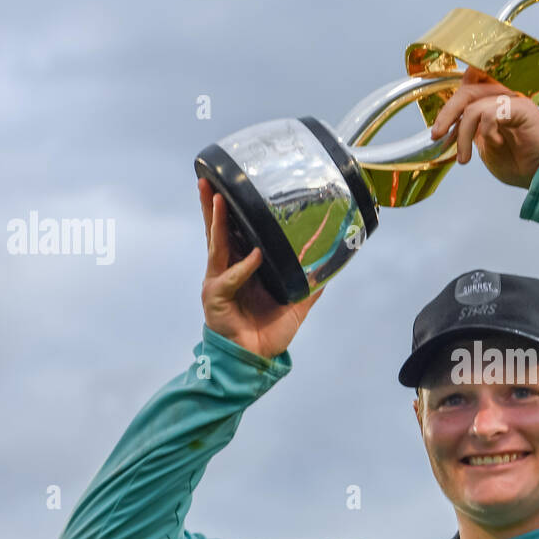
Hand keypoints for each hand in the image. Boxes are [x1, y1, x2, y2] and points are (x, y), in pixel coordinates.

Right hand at [198, 177, 324, 359]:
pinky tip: (255, 256)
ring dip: (218, 223)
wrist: (258, 360)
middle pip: (215, 231)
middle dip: (211, 206)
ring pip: (216, 247)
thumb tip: (331, 266)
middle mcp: (225, 270)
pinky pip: (230, 279)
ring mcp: (218, 283)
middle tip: (207, 179)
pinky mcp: (216, 299)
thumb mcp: (297, 303)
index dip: (227, 210)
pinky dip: (243, 267)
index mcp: (240, 267)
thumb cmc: (268, 332)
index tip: (225, 184)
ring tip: (219, 199)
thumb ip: (310, 283)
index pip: (231, 232)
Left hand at [429, 67, 538, 187]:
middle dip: (446, 114)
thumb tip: (447, 125)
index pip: (467, 85)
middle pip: (466, 90)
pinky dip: (487, 132)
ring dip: (463, 134)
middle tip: (437, 136)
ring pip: (474, 105)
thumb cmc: (517, 162)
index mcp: (493, 100)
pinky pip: (491, 113)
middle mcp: (502, 94)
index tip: (437, 129)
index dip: (449, 102)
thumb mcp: (484, 145)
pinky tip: (496, 144)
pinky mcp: (521, 107)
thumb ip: (470, 129)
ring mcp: (512, 98)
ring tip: (464, 158)